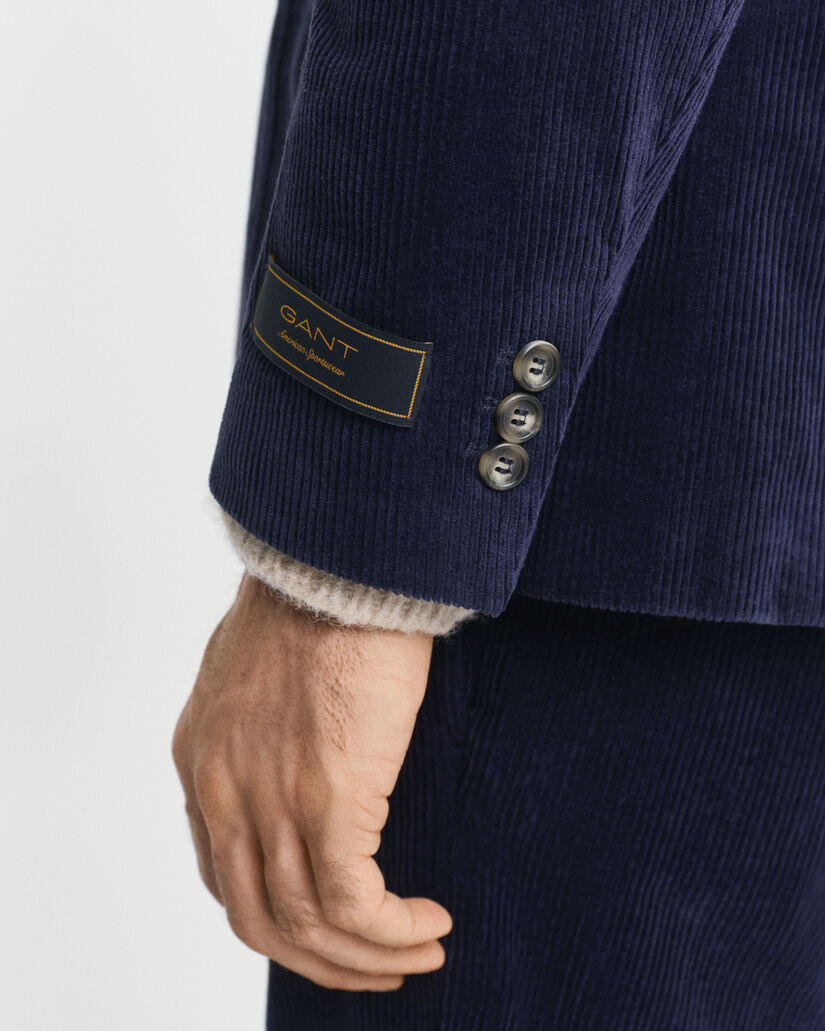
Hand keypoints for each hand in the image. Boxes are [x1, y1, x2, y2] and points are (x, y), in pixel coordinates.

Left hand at [172, 571, 451, 990]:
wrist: (340, 561)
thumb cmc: (317, 597)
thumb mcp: (263, 667)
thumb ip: (264, 724)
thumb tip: (305, 752)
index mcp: (204, 760)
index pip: (225, 875)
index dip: (281, 917)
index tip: (332, 925)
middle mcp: (224, 792)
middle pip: (258, 921)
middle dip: (320, 960)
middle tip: (375, 965)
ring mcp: (270, 801)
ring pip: (306, 927)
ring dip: (365, 958)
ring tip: (418, 955)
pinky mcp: (328, 800)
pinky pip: (354, 905)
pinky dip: (392, 932)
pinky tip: (429, 925)